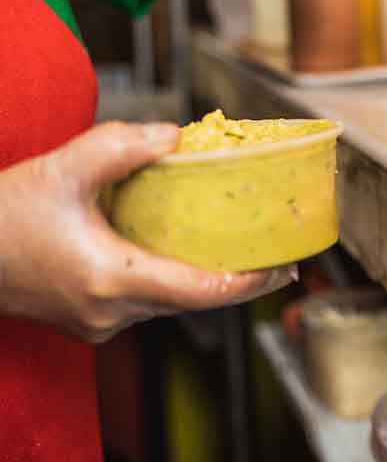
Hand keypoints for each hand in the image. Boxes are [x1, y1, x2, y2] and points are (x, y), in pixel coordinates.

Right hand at [0, 122, 295, 342]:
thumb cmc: (0, 216)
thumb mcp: (62, 168)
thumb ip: (121, 146)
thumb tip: (175, 136)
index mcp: (112, 279)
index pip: (201, 291)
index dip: (249, 282)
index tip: (284, 268)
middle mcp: (113, 313)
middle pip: (194, 300)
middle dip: (238, 280)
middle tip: (278, 258)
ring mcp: (101, 325)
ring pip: (172, 304)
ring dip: (204, 281)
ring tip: (242, 252)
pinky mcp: (91, 323)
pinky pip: (149, 304)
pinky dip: (174, 282)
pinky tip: (187, 256)